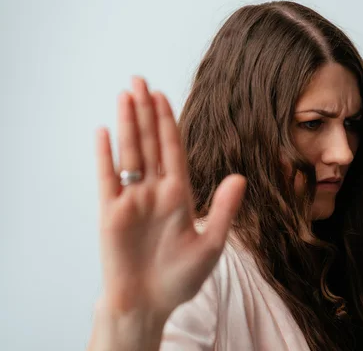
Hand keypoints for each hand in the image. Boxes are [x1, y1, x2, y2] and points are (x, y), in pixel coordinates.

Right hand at [94, 76, 245, 321]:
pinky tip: (103, 131)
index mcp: (179, 194)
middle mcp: (155, 191)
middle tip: (140, 80)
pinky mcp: (110, 213)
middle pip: (149, 143)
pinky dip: (105, 156)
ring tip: (125, 94)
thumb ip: (222, 209)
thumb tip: (239, 177)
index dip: (168, 122)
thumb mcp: (211, 244)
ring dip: (126, 124)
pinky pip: (107, 179)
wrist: (150, 302)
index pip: (173, 149)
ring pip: (129, 153)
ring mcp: (132, 200)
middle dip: (145, 112)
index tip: (164, 95)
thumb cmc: (181, 278)